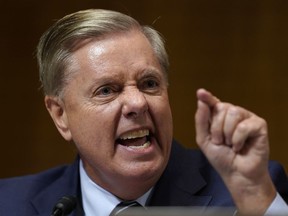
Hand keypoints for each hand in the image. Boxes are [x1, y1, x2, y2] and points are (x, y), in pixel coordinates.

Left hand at [195, 88, 275, 214]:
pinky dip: (238, 139)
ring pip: (233, 113)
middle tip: (220, 142)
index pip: (213, 103)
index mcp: (220, 117)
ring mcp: (247, 118)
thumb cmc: (221, 157)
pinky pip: (244, 125)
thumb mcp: (205, 140)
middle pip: (221, 107)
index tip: (200, 93)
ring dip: (227, 133)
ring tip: (230, 144)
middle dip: (216, 128)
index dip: (207, 97)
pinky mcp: (259, 125)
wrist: (236, 174)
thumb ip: (201, 121)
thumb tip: (201, 101)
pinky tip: (239, 147)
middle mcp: (234, 114)